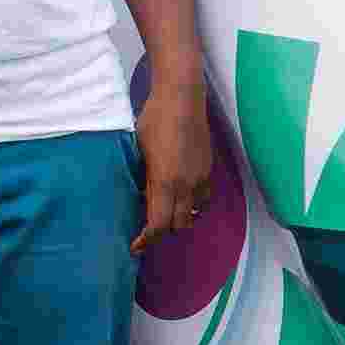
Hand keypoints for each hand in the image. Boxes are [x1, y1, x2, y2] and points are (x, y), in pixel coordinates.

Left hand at [130, 73, 211, 256]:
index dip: (147, 240)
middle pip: (179, 224)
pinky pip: (202, 197)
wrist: (182, 98)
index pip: (159, 224)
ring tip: (165, 212)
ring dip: (180, 218)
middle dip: (163, 231)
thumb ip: (145, 179)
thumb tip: (143, 196)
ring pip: (194, 213)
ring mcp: (201, 177)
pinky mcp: (209, 169)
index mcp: (165, 181)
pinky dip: (191, 203)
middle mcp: (187, 185)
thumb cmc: (154, 120)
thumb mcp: (140, 151)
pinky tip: (180, 193)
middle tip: (147, 230)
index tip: (136, 247)